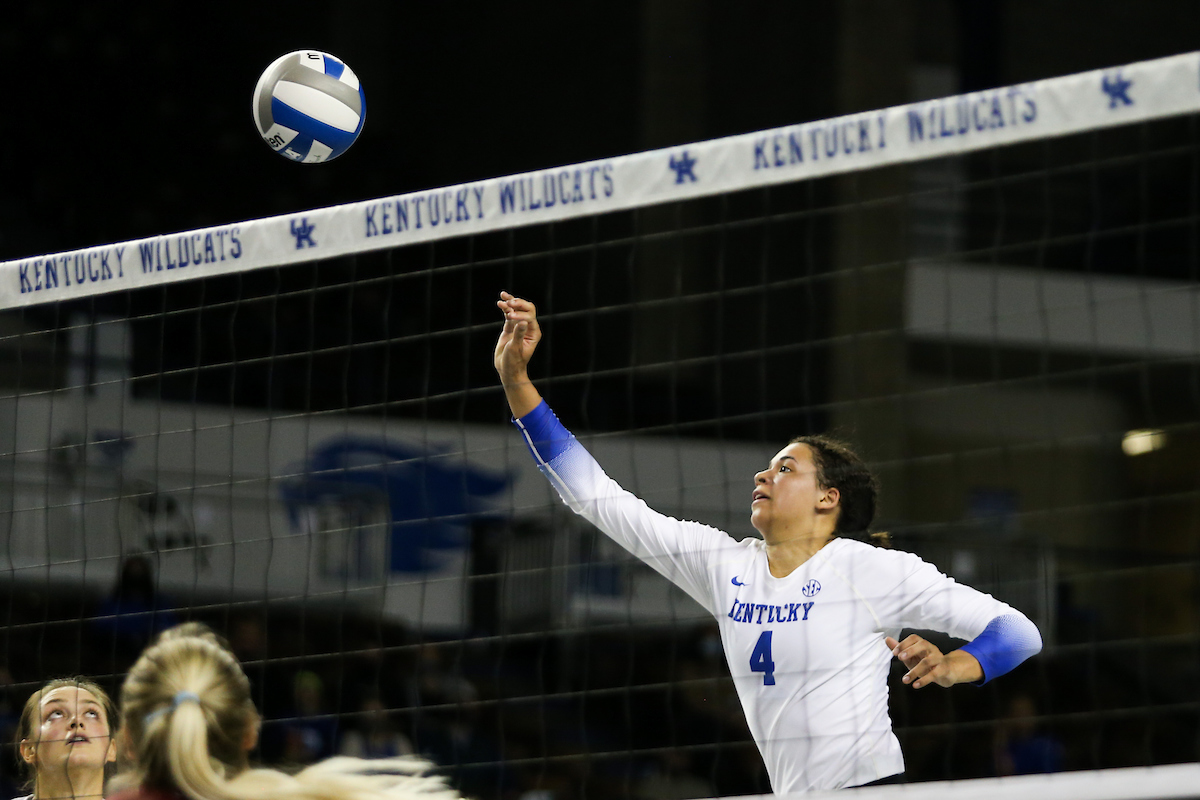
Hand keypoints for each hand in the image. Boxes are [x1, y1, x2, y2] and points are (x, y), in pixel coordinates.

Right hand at [494, 292, 543, 417]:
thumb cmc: (514, 362)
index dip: (520, 314)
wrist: (507, 369)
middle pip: (526, 309)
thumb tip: (522, 322)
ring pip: (516, 309)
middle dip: (518, 303)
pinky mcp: (509, 328)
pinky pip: (508, 314)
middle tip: (508, 302)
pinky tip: (500, 303)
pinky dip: (504, 308)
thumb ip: (518, 335)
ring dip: (510, 302)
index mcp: (533, 333)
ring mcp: (518, 326)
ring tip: (503, 295)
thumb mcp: (515, 349)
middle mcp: (528, 327)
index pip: (529, 316)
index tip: (510, 317)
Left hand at [885, 634, 981, 688]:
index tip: (894, 653)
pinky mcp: (943, 670)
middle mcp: (932, 649)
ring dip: (914, 671)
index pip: (914, 638)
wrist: (948, 671)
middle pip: (922, 644)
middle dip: (910, 650)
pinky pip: (934, 674)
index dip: (904, 643)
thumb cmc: (926, 663)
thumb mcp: (911, 656)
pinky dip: (924, 680)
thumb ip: (900, 648)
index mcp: (923, 644)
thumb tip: (887, 639)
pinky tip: (915, 685)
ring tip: (904, 680)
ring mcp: (939, 659)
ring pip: (927, 662)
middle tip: (900, 658)